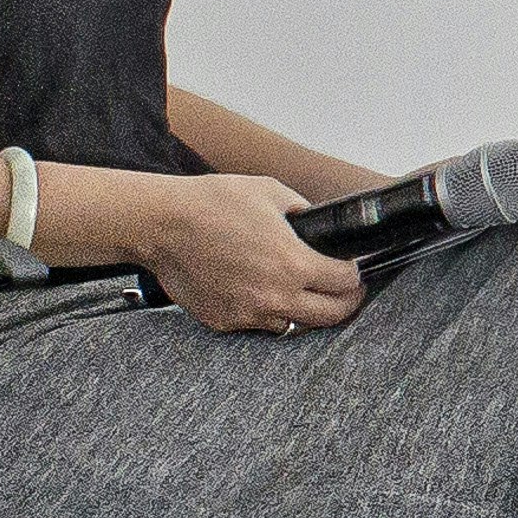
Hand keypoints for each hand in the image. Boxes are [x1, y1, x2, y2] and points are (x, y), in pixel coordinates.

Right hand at [138, 175, 363, 336]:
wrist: (161, 224)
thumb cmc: (213, 203)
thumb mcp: (272, 192)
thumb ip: (303, 211)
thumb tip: (316, 222)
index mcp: (294, 264)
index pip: (345, 282)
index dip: (355, 274)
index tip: (354, 268)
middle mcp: (275, 296)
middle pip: (330, 315)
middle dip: (346, 302)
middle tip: (348, 291)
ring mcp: (248, 313)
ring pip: (294, 325)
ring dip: (306, 312)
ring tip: (307, 295)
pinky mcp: (224, 321)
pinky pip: (258, 324)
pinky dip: (268, 313)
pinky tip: (265, 294)